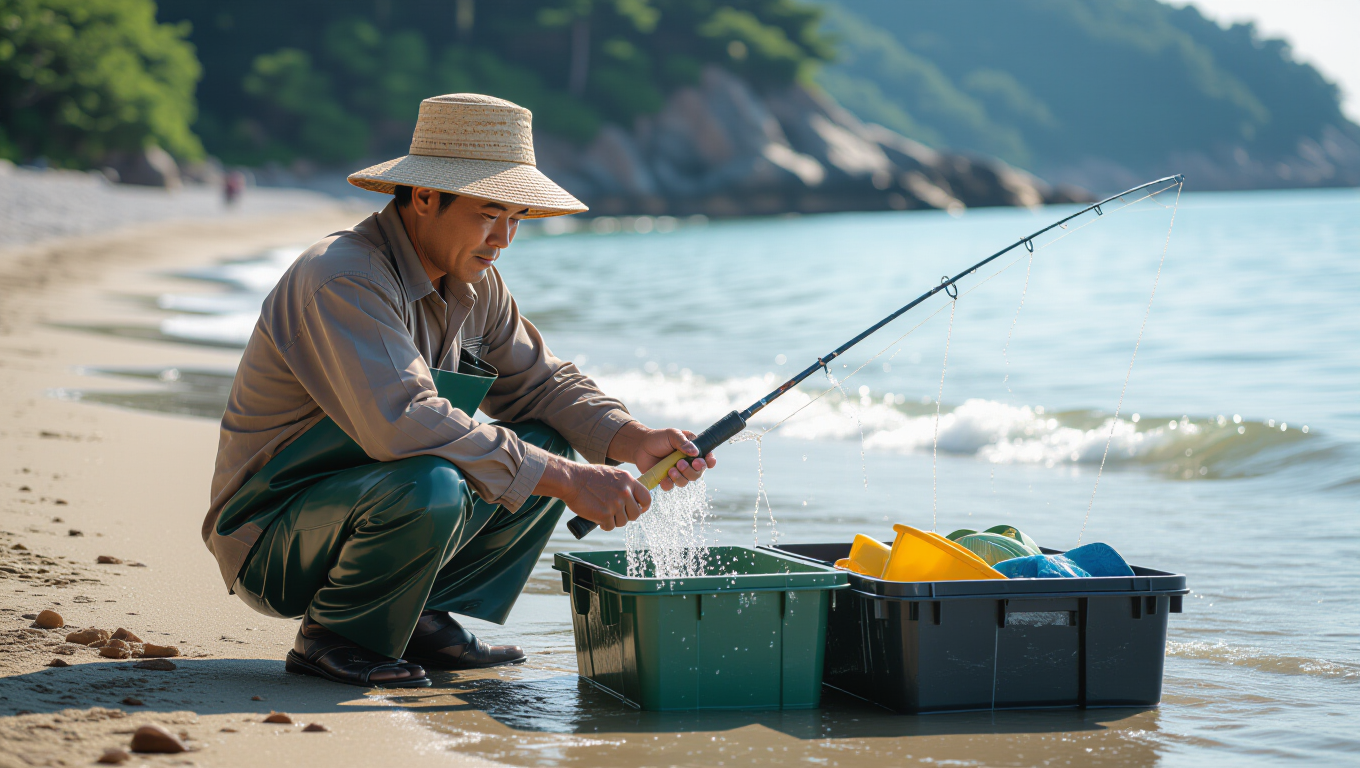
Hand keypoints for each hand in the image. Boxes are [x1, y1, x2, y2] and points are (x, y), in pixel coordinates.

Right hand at [534, 455, 649, 530]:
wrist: (571, 480)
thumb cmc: (588, 476)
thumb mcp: (612, 473)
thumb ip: (624, 484)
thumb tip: (633, 496)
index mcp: (628, 480)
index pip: (647, 497)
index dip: (644, 506)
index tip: (639, 509)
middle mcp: (625, 492)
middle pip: (636, 514)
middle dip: (627, 516)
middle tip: (617, 514)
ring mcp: (615, 504)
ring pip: (623, 522)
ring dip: (614, 521)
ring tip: (604, 513)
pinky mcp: (605, 515)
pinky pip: (610, 527)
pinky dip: (604, 525)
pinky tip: (598, 518)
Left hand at [611, 422, 717, 491]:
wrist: (640, 446)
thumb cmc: (659, 438)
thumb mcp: (672, 434)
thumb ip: (683, 442)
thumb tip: (696, 452)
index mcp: (693, 450)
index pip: (707, 458)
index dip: (710, 462)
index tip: (705, 462)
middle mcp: (688, 463)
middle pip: (698, 473)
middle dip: (691, 471)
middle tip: (680, 463)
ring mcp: (678, 472)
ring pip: (686, 481)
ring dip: (680, 477)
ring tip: (671, 470)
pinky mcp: (666, 479)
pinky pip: (671, 487)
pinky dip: (669, 484)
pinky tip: (664, 478)